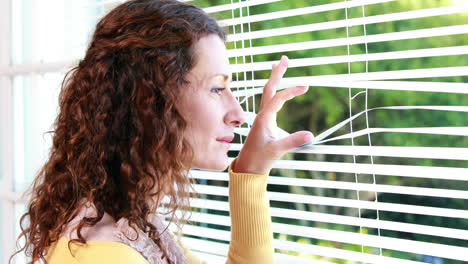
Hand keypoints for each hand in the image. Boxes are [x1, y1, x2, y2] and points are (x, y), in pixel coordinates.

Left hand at [234, 56, 312, 173]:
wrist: (248, 167)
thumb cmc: (260, 159)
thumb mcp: (278, 150)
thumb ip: (293, 141)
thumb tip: (311, 134)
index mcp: (264, 118)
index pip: (278, 98)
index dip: (291, 91)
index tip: (306, 86)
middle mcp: (262, 115)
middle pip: (269, 88)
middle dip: (277, 73)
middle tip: (284, 58)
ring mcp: (263, 117)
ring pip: (268, 93)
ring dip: (274, 79)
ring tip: (279, 66)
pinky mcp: (265, 122)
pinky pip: (270, 101)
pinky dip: (275, 91)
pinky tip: (278, 90)